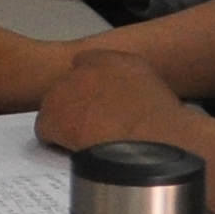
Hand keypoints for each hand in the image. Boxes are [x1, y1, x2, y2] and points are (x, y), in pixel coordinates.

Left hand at [27, 49, 188, 152]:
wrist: (153, 144)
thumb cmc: (168, 130)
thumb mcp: (158, 97)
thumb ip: (136, 90)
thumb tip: (130, 104)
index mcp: (119, 61)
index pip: (90, 63)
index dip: (92, 89)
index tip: (98, 106)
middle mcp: (90, 68)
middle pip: (70, 86)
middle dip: (77, 106)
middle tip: (94, 129)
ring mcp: (67, 88)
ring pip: (55, 107)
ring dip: (67, 123)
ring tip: (88, 143)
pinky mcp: (53, 112)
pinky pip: (46, 129)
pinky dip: (56, 141)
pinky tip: (76, 152)